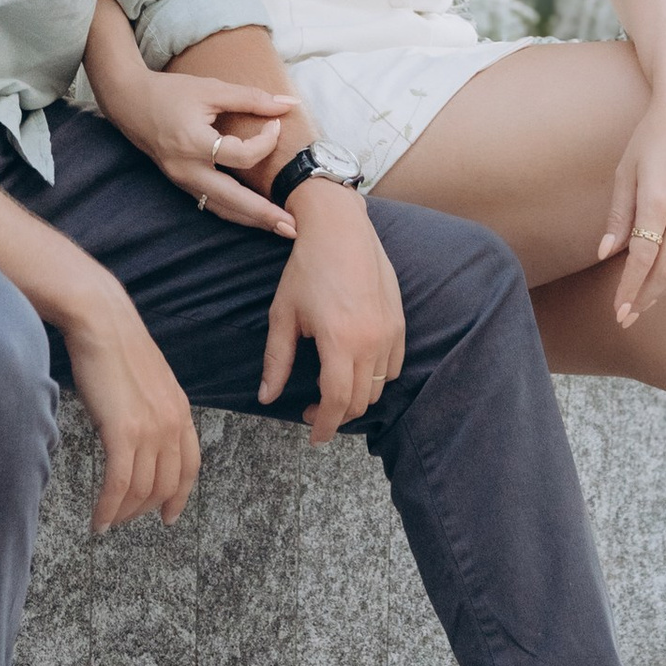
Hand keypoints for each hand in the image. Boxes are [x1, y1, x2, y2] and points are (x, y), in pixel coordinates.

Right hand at [62, 280, 202, 531]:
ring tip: (108, 522)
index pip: (190, 466)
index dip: (180, 496)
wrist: (101, 321)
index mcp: (181, 410)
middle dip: (145, 510)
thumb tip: (138, 437)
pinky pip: (119, 484)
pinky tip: (98, 519)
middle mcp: (172, 423)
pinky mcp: (123, 431)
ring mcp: (150, 429)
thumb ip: (151, 411)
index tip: (168, 516)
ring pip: (141, 490)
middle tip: (124, 520)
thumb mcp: (148, 383)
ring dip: (123, 513)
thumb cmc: (115, 346)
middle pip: (165, 485)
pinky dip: (108, 508)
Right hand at [102, 62, 298, 235]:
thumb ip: (252, 97)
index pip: (241, 154)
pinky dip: (236, 212)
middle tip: (296, 227)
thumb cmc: (170, 92)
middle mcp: (187, 169)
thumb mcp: (211, 88)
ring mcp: (182, 181)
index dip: (266, 141)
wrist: (129, 103)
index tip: (276, 124)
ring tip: (282, 229)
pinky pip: (212, 204)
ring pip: (222, 209)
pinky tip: (256, 217)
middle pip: (232, 200)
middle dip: (265, 215)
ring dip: (253, 220)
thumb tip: (290, 104)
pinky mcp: (182, 184)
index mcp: (193, 143)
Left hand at [259, 180, 404, 441]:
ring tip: (333, 391)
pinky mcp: (399, 322)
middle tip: (313, 411)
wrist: (340, 228)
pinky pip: (393, 366)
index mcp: (339, 341)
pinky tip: (354, 369)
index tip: (313, 437)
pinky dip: (376, 378)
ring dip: (357, 398)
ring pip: (379, 387)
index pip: (338, 402)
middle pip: (361, 401)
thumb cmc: (306, 268)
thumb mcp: (283, 315)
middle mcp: (371, 340)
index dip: (325, 426)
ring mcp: (390, 331)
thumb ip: (276, 360)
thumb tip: (266, 398)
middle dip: (337, 416)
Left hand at [596, 94, 665, 325]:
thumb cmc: (651, 135)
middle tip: (629, 316)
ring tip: (649, 302)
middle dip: (647, 296)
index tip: (619, 312)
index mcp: (658, 199)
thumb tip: (606, 255)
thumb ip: (618, 217)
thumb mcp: (625, 172)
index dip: (630, 289)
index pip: (643, 258)